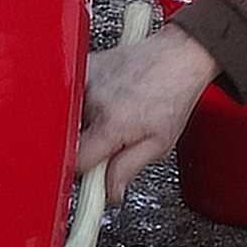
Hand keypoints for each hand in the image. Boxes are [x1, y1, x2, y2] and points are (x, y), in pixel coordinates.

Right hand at [76, 25, 219, 200]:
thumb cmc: (174, 93)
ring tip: (110, 115)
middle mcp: (94, 100)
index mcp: (112, 123)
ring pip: (67, 115)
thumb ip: (128, 169)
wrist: (180, 54)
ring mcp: (87, 78)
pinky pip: (71, 92)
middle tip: (109, 142)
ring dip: (81, 122)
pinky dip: (81, 101)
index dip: (84, 173)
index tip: (92, 174)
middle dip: (82, 146)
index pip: (77, 162)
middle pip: (70, 139)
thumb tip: (109, 191)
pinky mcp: (85, 64)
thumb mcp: (160, 143)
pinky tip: (104, 99)